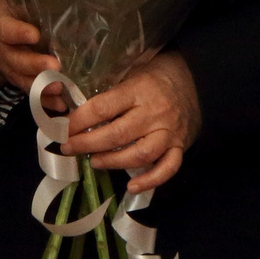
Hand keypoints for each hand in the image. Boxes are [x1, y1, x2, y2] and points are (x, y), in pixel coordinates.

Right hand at [0, 0, 66, 109]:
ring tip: (60, 89)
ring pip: (23, 80)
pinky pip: (30, 93)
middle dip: (36, 65)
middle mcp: (3, 52)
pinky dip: (44, 101)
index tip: (34, 35)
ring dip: (42, 87)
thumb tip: (67, 6)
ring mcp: (9, 69)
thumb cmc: (10, 13)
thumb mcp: (15, 4)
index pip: (7, 30)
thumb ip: (32, 8)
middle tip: (55, 66)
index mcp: (0, 27)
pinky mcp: (17, 81)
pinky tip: (61, 105)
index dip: (19, 33)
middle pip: (17, 61)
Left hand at [63, 53, 200, 195]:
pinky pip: (168, 168)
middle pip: (117, 135)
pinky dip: (151, 180)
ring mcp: (169, 132)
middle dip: (87, 144)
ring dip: (113, 161)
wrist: (197, 80)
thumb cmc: (156, 74)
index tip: (62, 128)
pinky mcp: (181, 146)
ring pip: (140, 154)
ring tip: (94, 162)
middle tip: (68, 148)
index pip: (103, 108)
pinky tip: (132, 187)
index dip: (79, 121)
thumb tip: (74, 107)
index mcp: (138, 90)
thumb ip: (109, 90)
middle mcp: (154, 112)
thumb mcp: (131, 71)